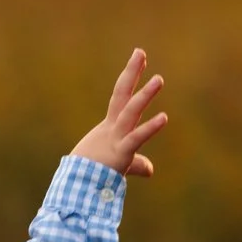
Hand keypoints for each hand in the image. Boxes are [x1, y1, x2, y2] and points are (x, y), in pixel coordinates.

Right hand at [72, 49, 167, 177]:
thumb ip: (137, 164)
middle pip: (123, 94)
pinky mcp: (121, 153)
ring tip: (159, 79)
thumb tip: (150, 170)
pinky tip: (164, 117)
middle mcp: (114, 128)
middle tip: (140, 52)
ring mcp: (117, 138)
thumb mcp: (118, 165)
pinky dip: (150, 128)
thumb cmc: (92, 176)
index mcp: (112, 128)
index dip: (131, 76)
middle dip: (131, 73)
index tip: (139, 58)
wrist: (77, 189)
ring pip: (130, 112)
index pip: (123, 97)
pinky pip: (136, 138)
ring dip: (144, 96)